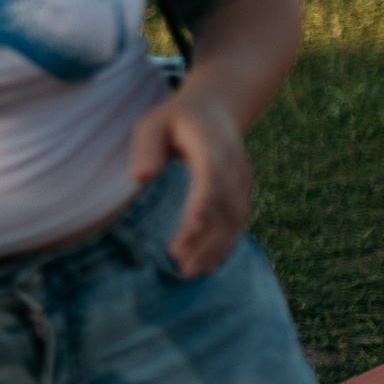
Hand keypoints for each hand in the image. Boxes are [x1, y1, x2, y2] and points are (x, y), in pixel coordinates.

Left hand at [128, 85, 250, 279]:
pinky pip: (239, 222)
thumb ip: (146, 146)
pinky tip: (209, 265)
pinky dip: (226, 244)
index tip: (189, 230)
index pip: (212, 176)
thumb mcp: (152, 123)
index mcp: (211, 143)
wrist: (215, 110)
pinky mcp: (243, 192)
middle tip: (181, 265)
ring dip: (216, 247)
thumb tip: (140, 177)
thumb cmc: (174, 120)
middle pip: (225, 204)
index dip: (204, 203)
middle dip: (206, 237)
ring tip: (190, 272)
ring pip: (235, 218)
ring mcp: (242, 179)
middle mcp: (233, 164)